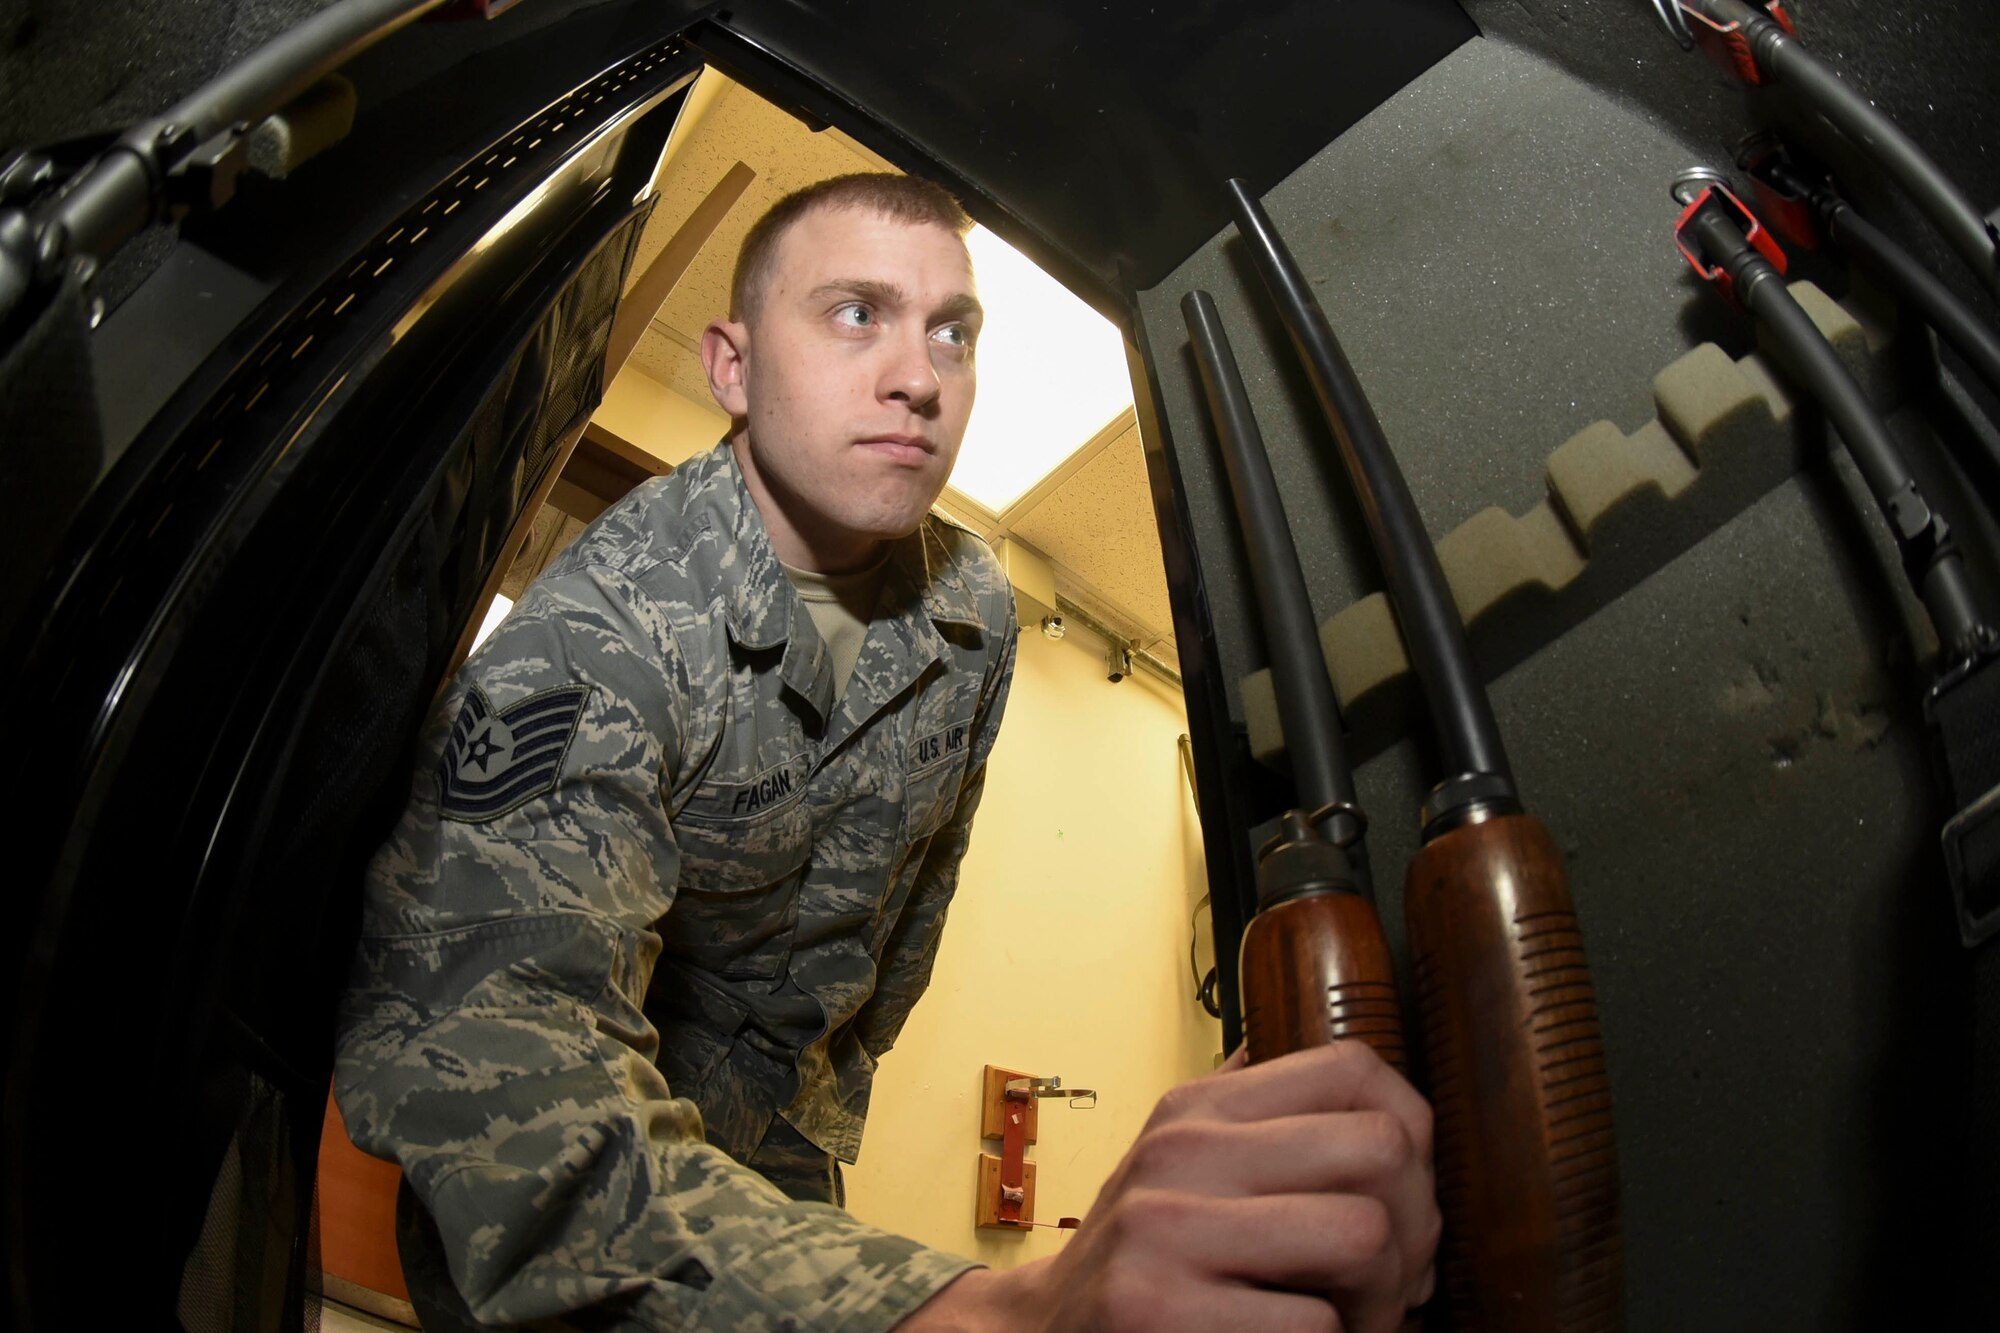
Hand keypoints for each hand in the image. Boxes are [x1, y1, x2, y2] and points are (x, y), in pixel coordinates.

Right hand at [903, 1040, 1437, 1332]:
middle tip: (1394, 1277)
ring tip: (1354, 1320)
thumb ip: (1253, 1117)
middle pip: (1381, 1151)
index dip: (1413, 1136)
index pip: (1354, 1070)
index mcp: (1196, 1109)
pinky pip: (1316, 1325)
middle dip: (1415, 1228)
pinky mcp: (1161, 1313)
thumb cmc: (1139, 1263)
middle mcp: (1180, 1153)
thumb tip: (1361, 1077)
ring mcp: (1165, 1231)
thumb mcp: (1180, 1168)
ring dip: (1383, 1299)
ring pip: (1363, 1236)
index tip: (1403, 1196)